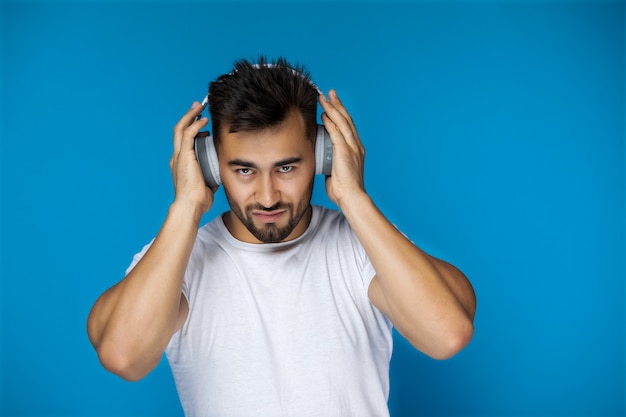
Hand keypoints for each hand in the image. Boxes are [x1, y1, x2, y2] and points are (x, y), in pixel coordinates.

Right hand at [170, 102, 214, 215]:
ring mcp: (179, 156)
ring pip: (181, 128)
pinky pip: (188, 134)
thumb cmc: (198, 200)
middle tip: (197, 106)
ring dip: (190, 116)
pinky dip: (195, 125)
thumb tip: (218, 177)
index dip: (191, 129)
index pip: (184, 142)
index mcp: (181, 164)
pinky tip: (203, 120)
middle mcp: (177, 158)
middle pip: (179, 130)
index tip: (200, 122)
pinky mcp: (184, 156)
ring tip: (199, 106)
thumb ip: (211, 177)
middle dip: (188, 116)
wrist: (191, 205)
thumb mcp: (207, 185)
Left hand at [319, 90, 366, 207]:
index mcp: (356, 150)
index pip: (348, 127)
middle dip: (338, 105)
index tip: (333, 104)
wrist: (352, 198)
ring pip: (342, 122)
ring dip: (332, 108)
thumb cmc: (344, 190)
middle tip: (330, 93)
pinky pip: (336, 132)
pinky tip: (324, 114)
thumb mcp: (336, 173)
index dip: (340, 114)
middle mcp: (356, 146)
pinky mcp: (345, 151)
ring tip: (324, 97)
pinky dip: (330, 121)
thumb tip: (322, 164)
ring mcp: (352, 148)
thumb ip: (331, 165)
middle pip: (346, 119)